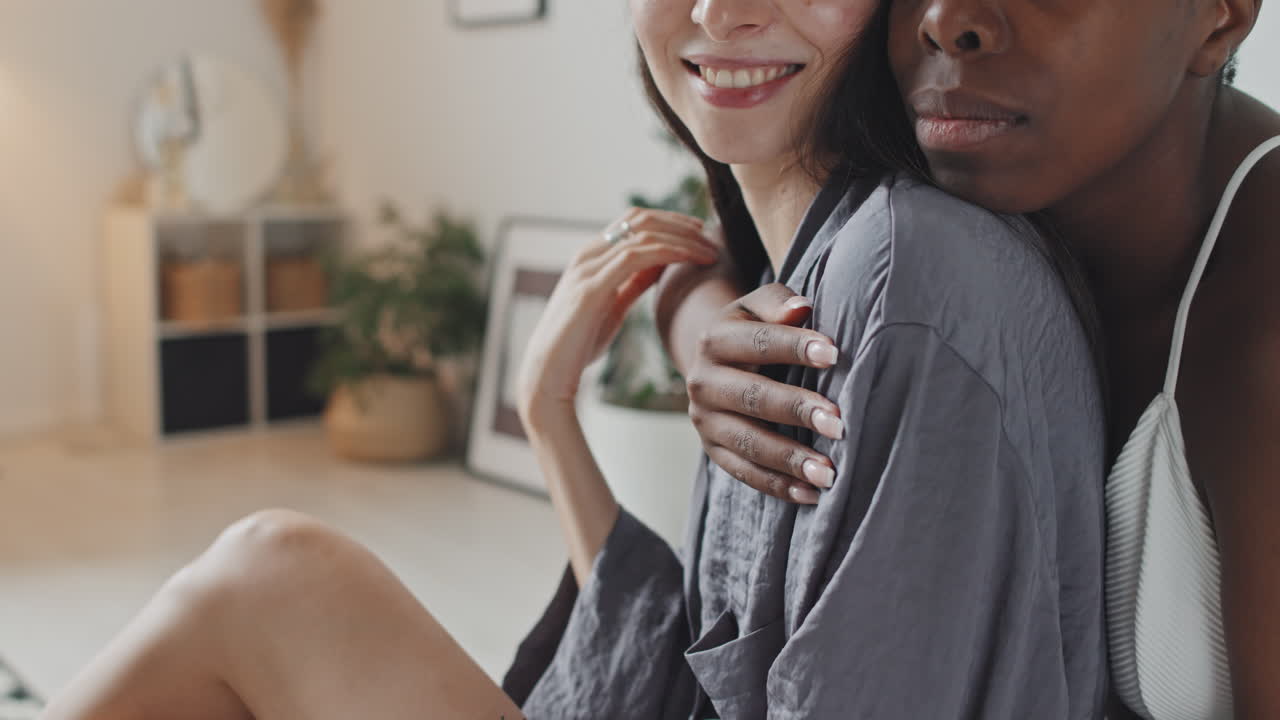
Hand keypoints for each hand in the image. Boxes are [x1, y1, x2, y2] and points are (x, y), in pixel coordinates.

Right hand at [517, 209, 717, 423]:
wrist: (548, 374)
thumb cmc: (578, 345)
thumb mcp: (612, 306)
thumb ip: (632, 283)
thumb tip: (660, 266)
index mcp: (590, 257)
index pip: (633, 221)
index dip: (670, 221)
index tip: (699, 232)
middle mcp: (587, 255)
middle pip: (640, 218)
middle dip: (680, 223)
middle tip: (710, 236)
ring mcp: (587, 268)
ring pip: (643, 233)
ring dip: (683, 238)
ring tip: (709, 251)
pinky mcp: (592, 287)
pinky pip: (638, 255)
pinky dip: (670, 251)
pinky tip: (691, 258)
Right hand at [685, 283, 843, 504]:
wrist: (715, 361)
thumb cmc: (755, 328)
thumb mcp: (759, 307)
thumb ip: (779, 304)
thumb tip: (801, 310)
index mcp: (716, 339)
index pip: (758, 343)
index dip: (795, 348)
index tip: (835, 355)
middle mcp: (703, 381)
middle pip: (752, 397)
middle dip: (797, 410)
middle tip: (839, 425)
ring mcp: (705, 420)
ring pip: (748, 442)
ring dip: (789, 459)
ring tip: (830, 473)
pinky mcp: (712, 450)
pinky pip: (744, 472)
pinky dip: (778, 486)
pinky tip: (813, 495)